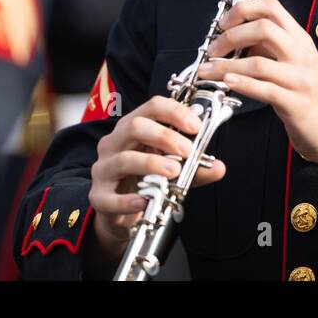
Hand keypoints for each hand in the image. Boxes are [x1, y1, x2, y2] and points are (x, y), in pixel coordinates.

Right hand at [88, 96, 224, 255]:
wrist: (121, 210)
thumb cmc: (146, 178)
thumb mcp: (174, 169)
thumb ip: (196, 167)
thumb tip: (219, 167)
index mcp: (134, 127)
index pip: (152, 107)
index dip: (175, 112)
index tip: (196, 126)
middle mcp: (115, 143)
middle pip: (135, 126)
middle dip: (164, 136)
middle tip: (187, 150)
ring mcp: (104, 168)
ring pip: (123, 159)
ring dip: (151, 164)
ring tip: (174, 172)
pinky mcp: (98, 196)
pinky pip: (109, 197)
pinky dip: (128, 200)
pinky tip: (145, 200)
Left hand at [199, 0, 317, 175]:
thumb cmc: (311, 96)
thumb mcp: (294, 64)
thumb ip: (270, 49)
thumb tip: (237, 38)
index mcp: (300, 40)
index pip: (272, 8)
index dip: (243, 9)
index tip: (224, 22)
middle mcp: (301, 55)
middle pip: (264, 28)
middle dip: (231, 36)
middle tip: (212, 49)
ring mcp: (300, 79)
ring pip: (258, 62)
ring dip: (226, 65)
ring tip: (207, 70)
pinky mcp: (296, 103)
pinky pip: (265, 89)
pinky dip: (242, 84)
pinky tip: (227, 82)